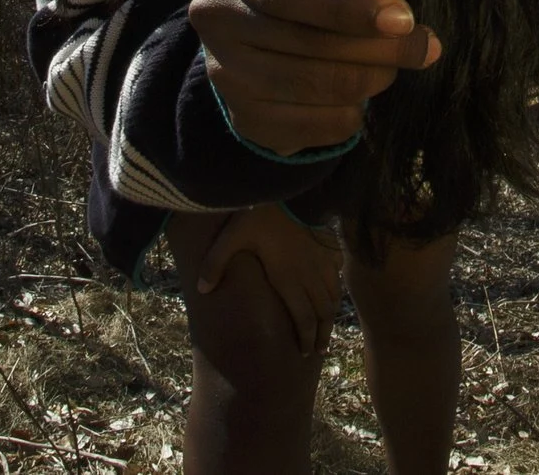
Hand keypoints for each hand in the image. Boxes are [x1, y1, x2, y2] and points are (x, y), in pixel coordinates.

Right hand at [188, 0, 441, 155]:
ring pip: (310, 87)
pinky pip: (311, 126)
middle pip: (303, 43)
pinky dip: (349, 113)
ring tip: (391, 68)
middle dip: (376, 48)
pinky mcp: (244, 117)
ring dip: (368, 80)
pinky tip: (358, 95)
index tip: (403, 19)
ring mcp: (224, 73)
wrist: (263, 35)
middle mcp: (215, 16)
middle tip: (423, 46)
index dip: (347, 9)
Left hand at [193, 202, 343, 353]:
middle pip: (322, 312)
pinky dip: (337, 285)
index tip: (306, 352)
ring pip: (333, 294)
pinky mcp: (326, 244)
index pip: (304, 318)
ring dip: (331, 314)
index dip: (307, 338)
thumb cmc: (257, 213)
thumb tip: (201, 289)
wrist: (287, 186)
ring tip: (330, 328)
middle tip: (320, 351)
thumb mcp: (230, 237)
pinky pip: (337, 271)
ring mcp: (321, 259)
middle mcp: (309, 274)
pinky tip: (335, 289)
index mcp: (288, 279)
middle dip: (322, 334)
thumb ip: (215, 264)